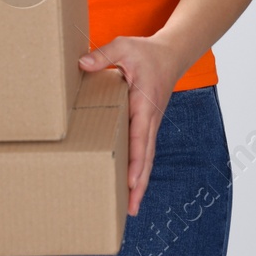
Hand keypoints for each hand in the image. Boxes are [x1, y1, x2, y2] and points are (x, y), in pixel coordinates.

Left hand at [79, 35, 186, 215]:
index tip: (132, 181)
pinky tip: (131, 186)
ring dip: (140, 183)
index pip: (140, 136)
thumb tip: (83, 64)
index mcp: (144, 103)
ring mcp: (150, 124)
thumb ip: (104, 55)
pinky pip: (144, 151)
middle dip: (140, 184)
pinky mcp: (147, 125)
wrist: (172, 54)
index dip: (136, 160)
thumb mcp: (125, 47)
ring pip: (147, 158)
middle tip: (130, 209)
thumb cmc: (147, 52)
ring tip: (130, 208)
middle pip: (146, 157)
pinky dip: (140, 170)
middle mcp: (150, 118)